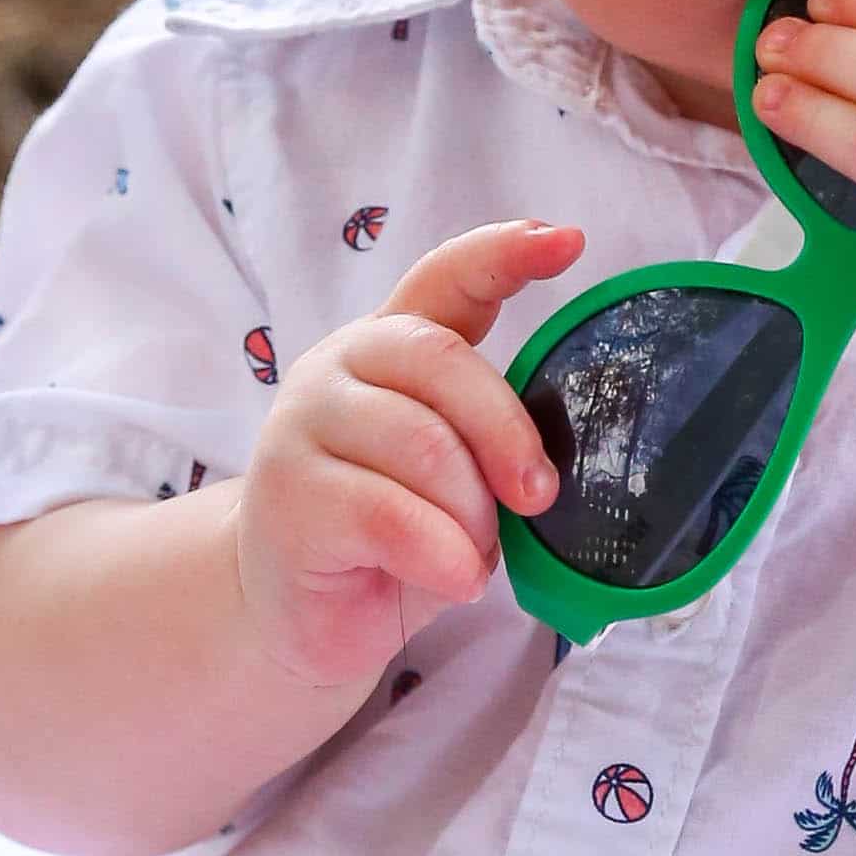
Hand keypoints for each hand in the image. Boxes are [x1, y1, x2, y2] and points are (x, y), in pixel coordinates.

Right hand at [234, 217, 580, 686]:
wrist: (292, 614)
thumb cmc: (389, 540)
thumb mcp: (451, 478)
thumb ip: (485, 441)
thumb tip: (550, 460)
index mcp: (386, 347)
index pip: (444, 277)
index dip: (503, 254)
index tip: (566, 242)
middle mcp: (337, 367)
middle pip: (444, 361)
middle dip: (507, 433)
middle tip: (537, 496)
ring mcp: (303, 425)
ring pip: (426, 448)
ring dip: (473, 516)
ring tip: (470, 554)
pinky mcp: (289, 494)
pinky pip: (395, 515)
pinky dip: (445, 556)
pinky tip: (453, 578)